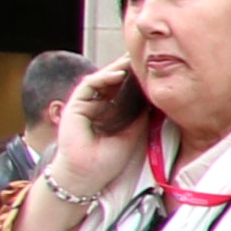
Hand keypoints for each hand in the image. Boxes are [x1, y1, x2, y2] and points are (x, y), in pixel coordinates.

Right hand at [41, 65, 155, 209]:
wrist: (88, 175)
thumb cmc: (109, 158)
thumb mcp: (133, 131)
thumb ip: (141, 112)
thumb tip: (155, 93)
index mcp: (111, 111)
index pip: (124, 89)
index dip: (137, 78)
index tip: (154, 68)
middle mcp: (97, 105)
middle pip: (113, 81)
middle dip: (128, 68)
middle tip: (145, 56)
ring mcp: (85, 104)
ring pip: (102, 79)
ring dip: (118, 68)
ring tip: (134, 60)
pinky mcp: (74, 105)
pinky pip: (89, 85)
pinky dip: (103, 77)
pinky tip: (119, 73)